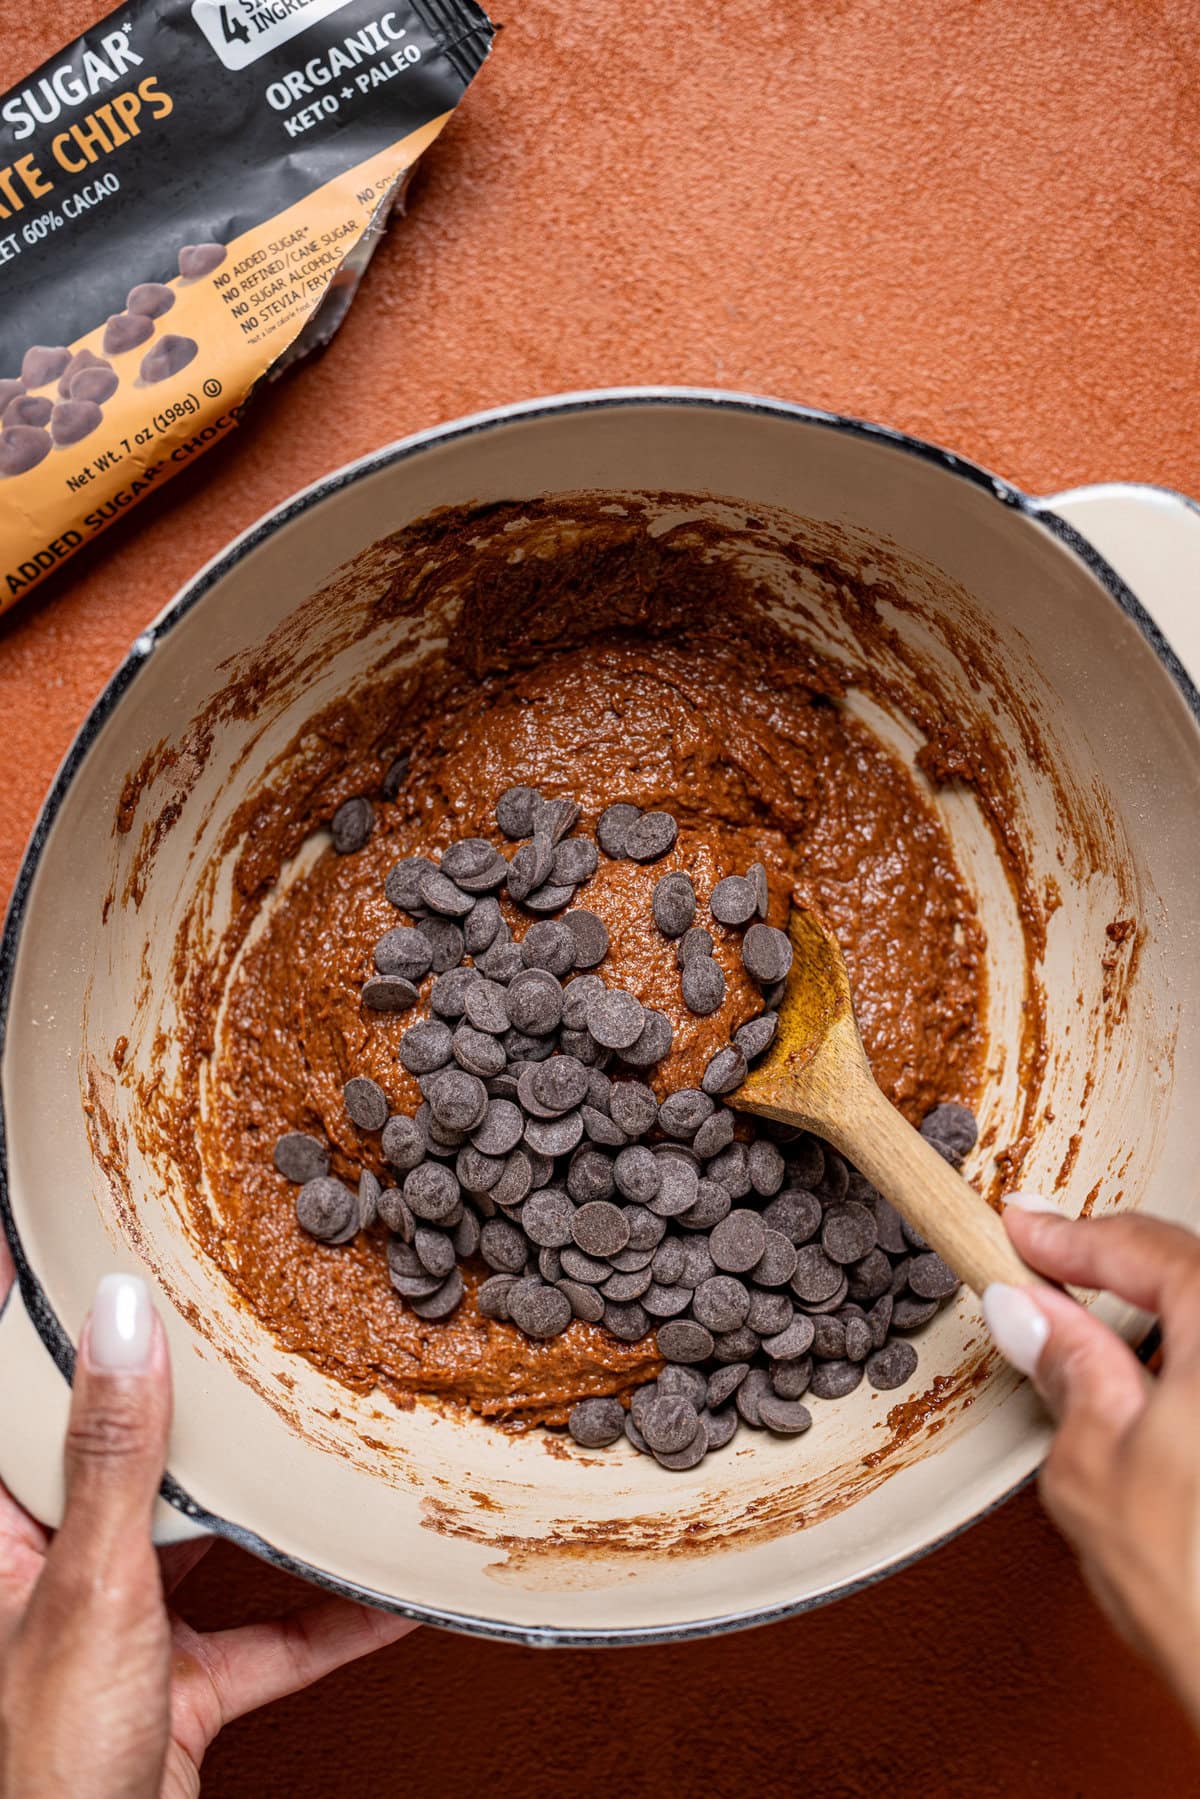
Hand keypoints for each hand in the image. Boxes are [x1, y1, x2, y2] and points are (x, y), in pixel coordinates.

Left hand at [0, 1242, 416, 1797]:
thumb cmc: (44, 1773)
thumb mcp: (91, 1590)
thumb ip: (117, 1457)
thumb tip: (124, 1319)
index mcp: (3, 1530)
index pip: (22, 1390)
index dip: (45, 1310)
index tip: (79, 1229)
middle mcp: (57, 1567)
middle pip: (128, 1451)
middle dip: (189, 1394)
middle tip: (236, 1314)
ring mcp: (120, 1627)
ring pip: (205, 1533)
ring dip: (271, 1502)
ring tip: (323, 1431)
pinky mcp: (180, 1687)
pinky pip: (267, 1635)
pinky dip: (329, 1617)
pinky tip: (385, 1589)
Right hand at [983, 1201, 1199, 1733]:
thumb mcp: (1095, 1469)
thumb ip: (1067, 1369)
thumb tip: (1032, 1312)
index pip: (1149, 1249)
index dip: (1071, 1236)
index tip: (1023, 1230)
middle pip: (1192, 1271)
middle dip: (1117, 1265)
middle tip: (1045, 1268)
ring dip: (1161, 1312)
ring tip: (1093, 1329)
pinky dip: (1187, 1357)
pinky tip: (1159, 1387)